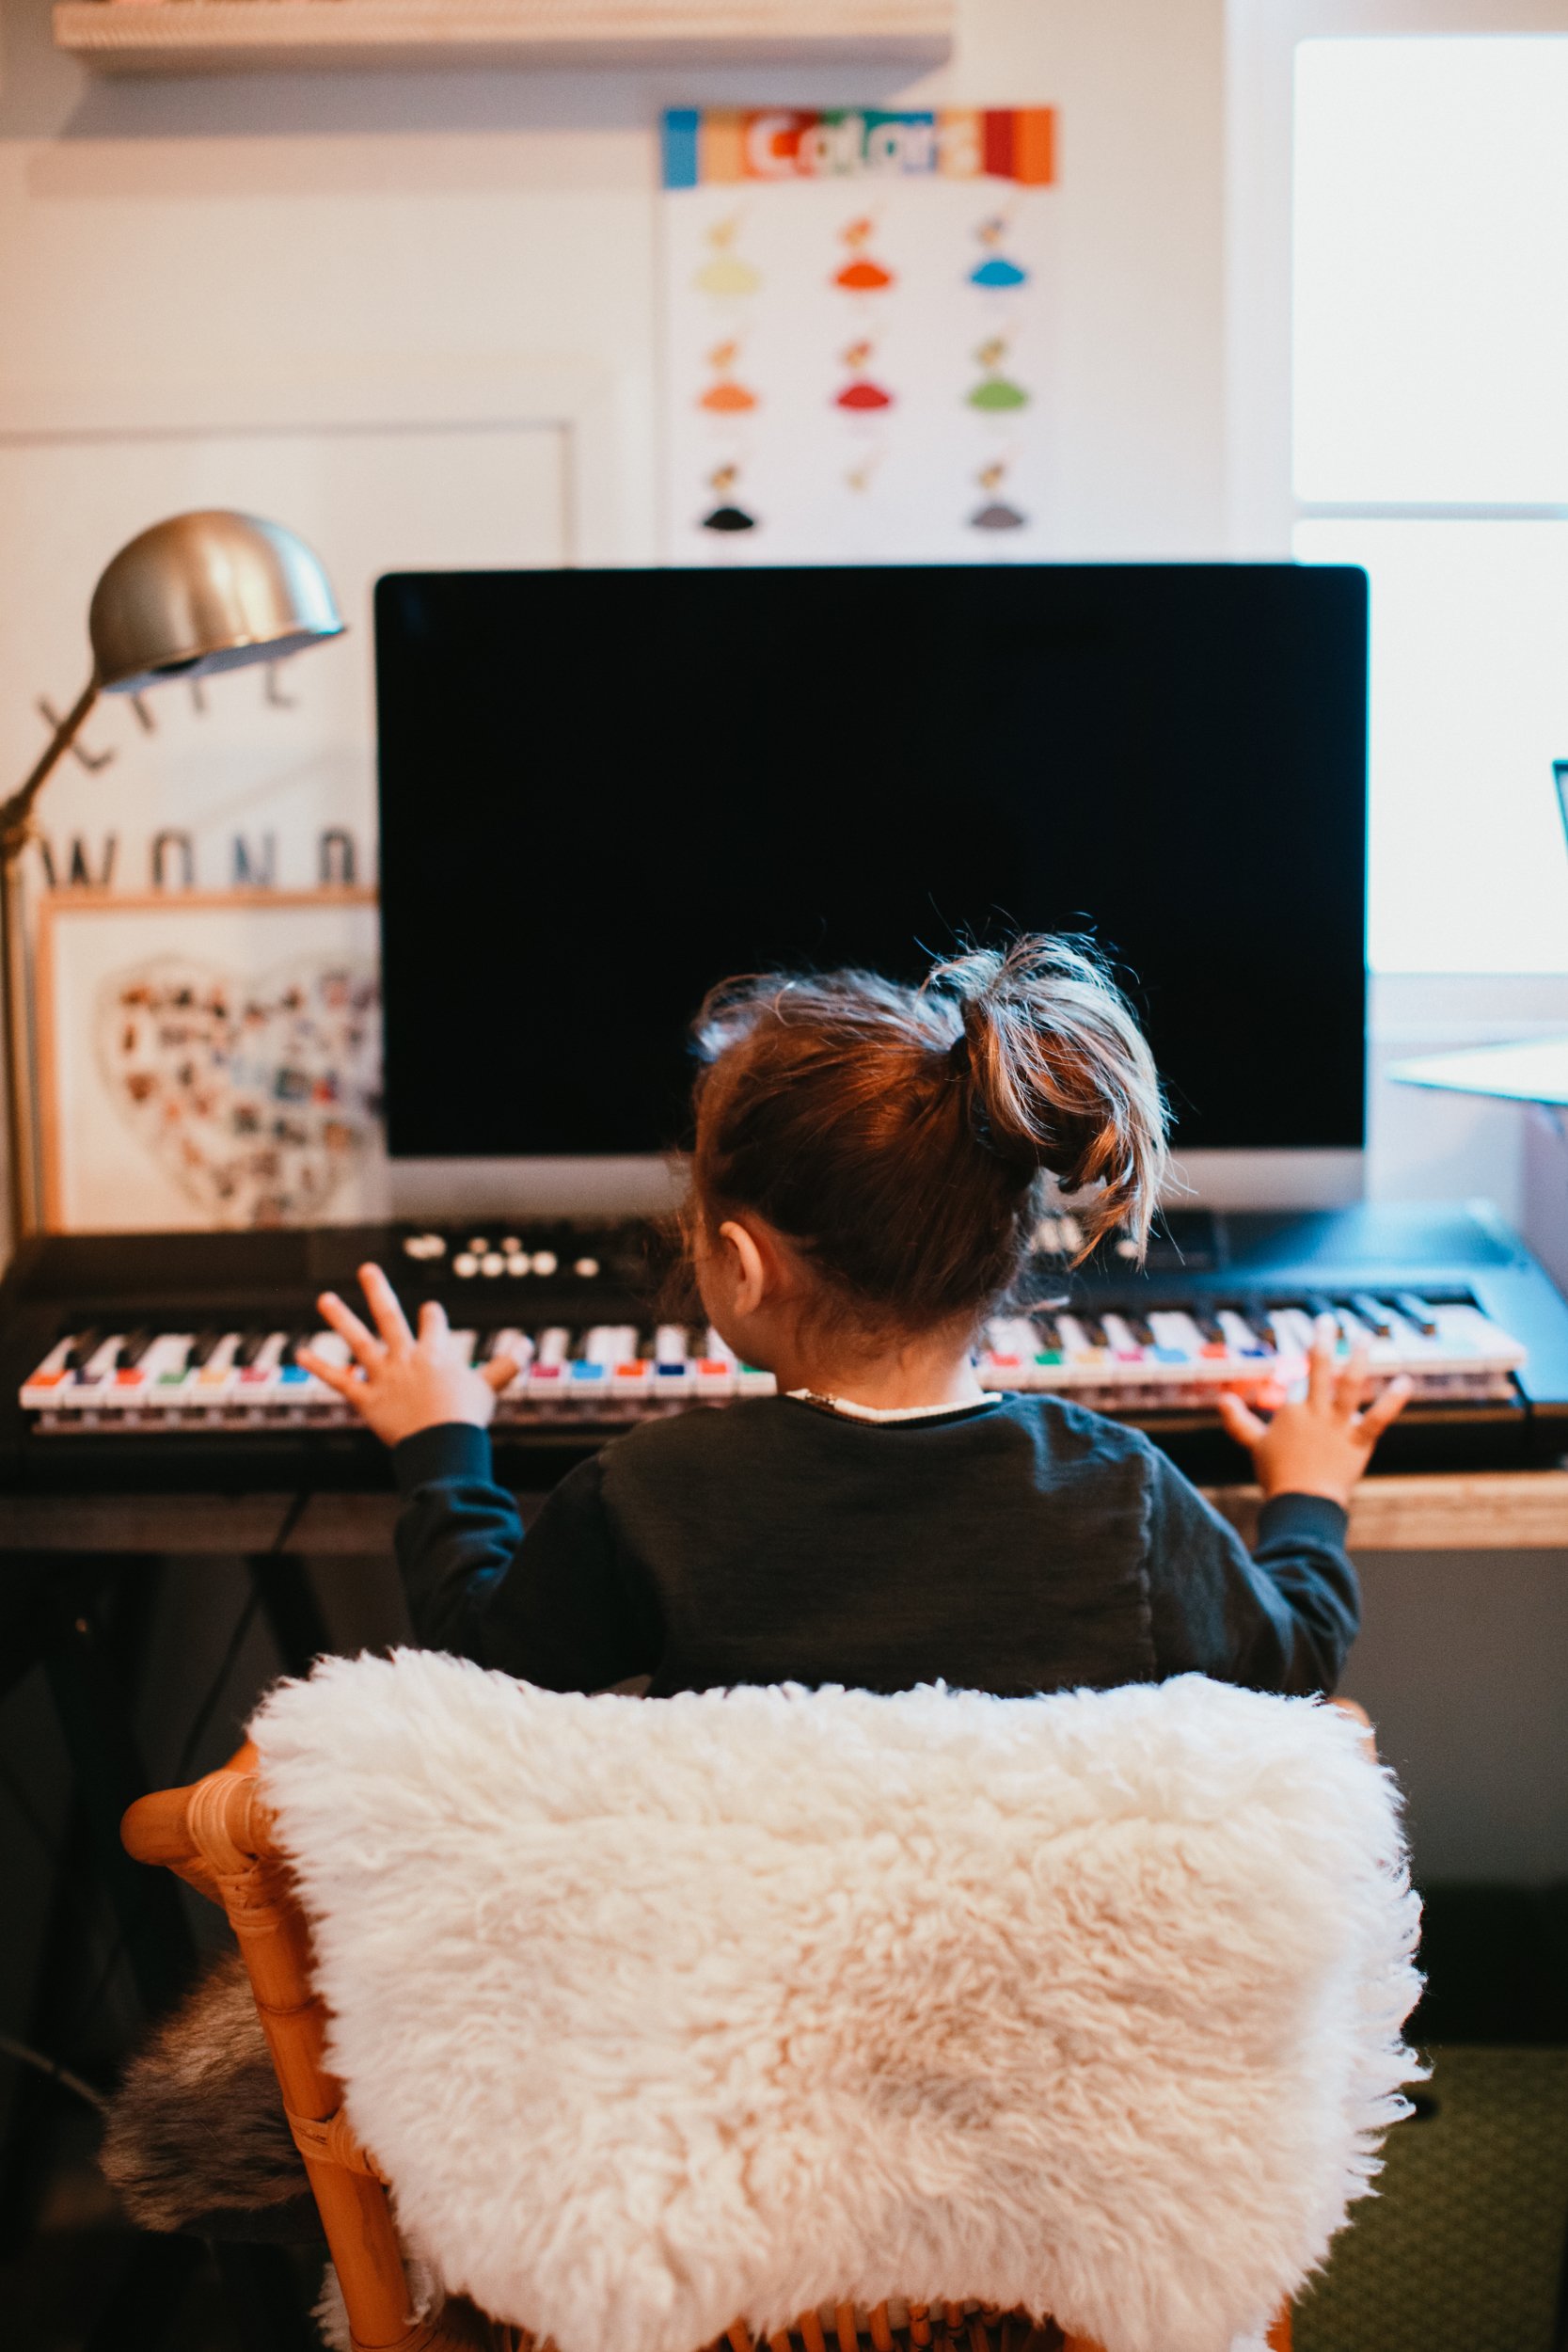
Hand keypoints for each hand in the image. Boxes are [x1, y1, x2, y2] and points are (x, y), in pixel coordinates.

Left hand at [297, 1263, 521, 1449]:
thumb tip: (529, 1344)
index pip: (431, 1324)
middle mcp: (405, 1356)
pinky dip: (320, 1367)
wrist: (442, 1439)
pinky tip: (301, 1353)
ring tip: (324, 1299)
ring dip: (340, 1319)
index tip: (428, 1310)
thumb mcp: (490, 1387)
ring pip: (357, 1340)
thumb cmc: (467, 1415)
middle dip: (377, 1290)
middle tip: (366, 1269)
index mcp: (435, 1352)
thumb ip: (507, 1365)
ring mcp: (383, 1375)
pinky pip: (339, 1380)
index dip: (431, 1317)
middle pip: (389, 1316)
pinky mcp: (366, 1398)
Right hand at [1215, 1315, 1411, 1507]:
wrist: (1302, 1503)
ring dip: (1359, 1358)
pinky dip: (1394, 1399)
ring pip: (1350, 1384)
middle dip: (1324, 1340)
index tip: (1313, 1341)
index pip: (1300, 1379)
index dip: (1304, 1362)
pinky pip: (1378, 1417)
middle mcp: (1315, 1411)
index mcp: (1292, 1410)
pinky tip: (1405, 1381)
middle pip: (1320, 1367)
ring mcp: (1338, 1425)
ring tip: (1367, 1337)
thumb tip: (1222, 1400)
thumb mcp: (1255, 1444)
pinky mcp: (1359, 1441)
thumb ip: (1239, 1421)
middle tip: (1329, 1319)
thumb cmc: (1277, 1475)